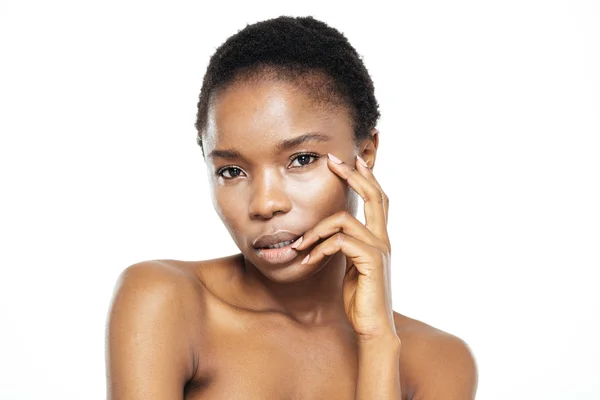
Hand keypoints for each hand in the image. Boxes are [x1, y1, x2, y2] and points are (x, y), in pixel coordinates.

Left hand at [291, 152, 396, 342]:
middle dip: (353, 175)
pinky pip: (339, 242)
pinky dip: (319, 249)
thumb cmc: (359, 298)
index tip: (348, 161)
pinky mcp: (371, 262)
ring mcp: (379, 250)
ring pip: (344, 221)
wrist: (372, 327)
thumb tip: (329, 233)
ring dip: (316, 230)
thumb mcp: (349, 265)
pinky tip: (307, 261)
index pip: (376, 199)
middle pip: (374, 196)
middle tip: (333, 161)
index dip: (365, 177)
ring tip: (299, 245)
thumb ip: (344, 246)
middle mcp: (383, 239)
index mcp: (378, 238)